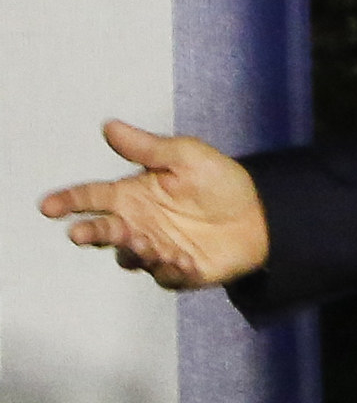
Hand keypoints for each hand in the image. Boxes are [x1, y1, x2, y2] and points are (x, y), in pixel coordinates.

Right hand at [37, 120, 270, 290]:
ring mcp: (157, 250)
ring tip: (146, 241)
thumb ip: (148, 147)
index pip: (93, 197)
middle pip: (103, 231)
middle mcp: (138, 224)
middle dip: (89, 232)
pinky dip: (169, 270)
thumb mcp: (187, 156)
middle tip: (81, 233)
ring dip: (133, 250)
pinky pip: (166, 275)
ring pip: (130, 257)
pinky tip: (180, 258)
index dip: (69, 201)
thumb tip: (110, 127)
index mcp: (133, 195)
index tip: (48, 206)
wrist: (262, 212)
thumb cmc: (220, 181)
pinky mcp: (180, 271)